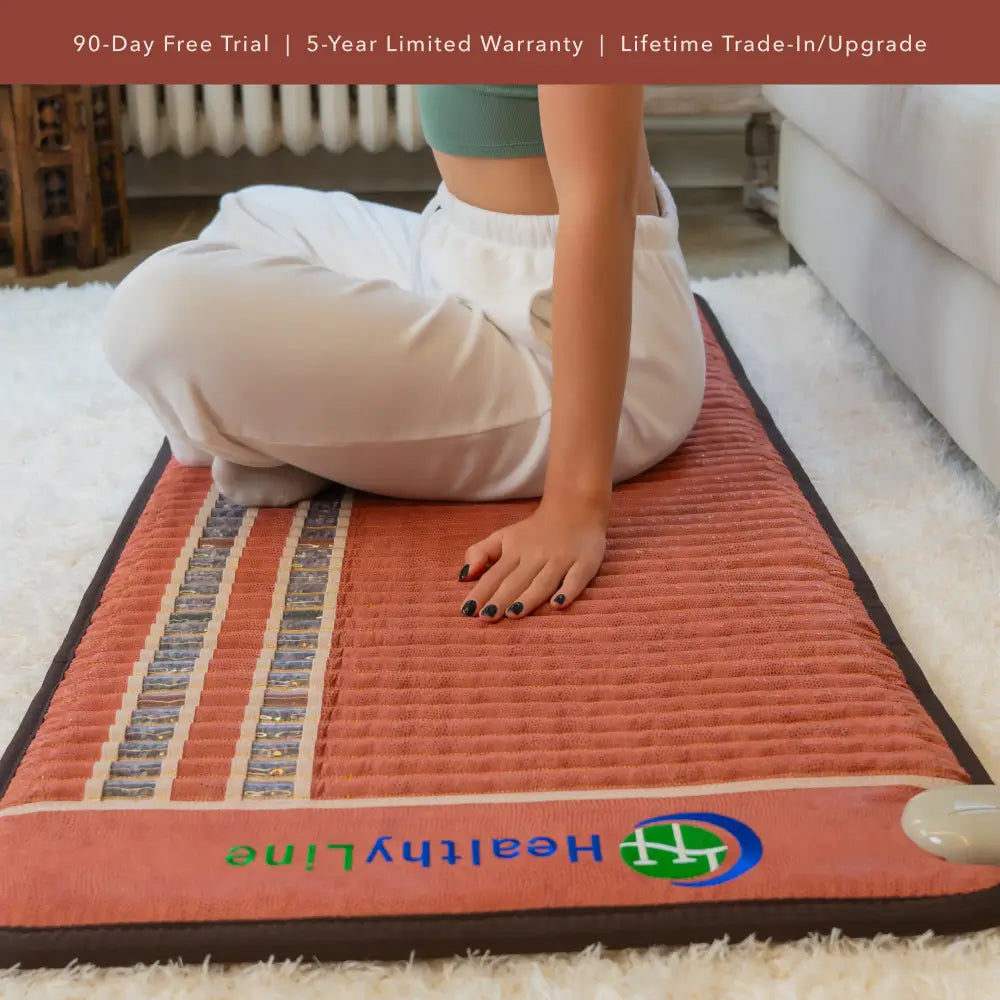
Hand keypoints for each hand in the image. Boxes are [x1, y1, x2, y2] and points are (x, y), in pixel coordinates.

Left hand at [457, 497, 608, 620]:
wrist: (576, 507)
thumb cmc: (535, 531)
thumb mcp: (503, 536)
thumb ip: (480, 553)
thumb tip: (463, 576)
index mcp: (515, 550)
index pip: (494, 574)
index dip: (481, 592)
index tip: (467, 611)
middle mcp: (537, 555)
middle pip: (516, 580)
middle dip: (500, 599)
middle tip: (486, 618)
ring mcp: (562, 559)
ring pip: (543, 581)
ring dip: (529, 597)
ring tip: (513, 614)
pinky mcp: (586, 562)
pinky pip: (577, 578)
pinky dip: (568, 590)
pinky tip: (558, 604)